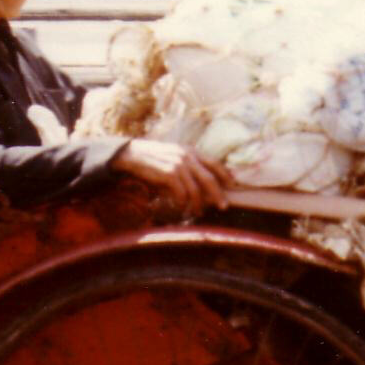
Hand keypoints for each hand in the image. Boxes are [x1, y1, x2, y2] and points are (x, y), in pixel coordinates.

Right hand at [111, 139, 233, 217]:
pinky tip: (180, 208)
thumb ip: (189, 167)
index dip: (225, 174)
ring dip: (197, 204)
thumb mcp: (174, 157)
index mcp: (191, 151)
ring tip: (197, 212)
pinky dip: (182, 203)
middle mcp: (187, 157)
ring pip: (195, 189)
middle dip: (218, 194)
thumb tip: (203, 186)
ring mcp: (178, 164)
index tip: (233, 185)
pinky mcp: (168, 173)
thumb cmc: (154, 160)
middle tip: (223, 206)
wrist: (131, 154)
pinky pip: (181, 193)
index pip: (214, 163)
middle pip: (209, 179)